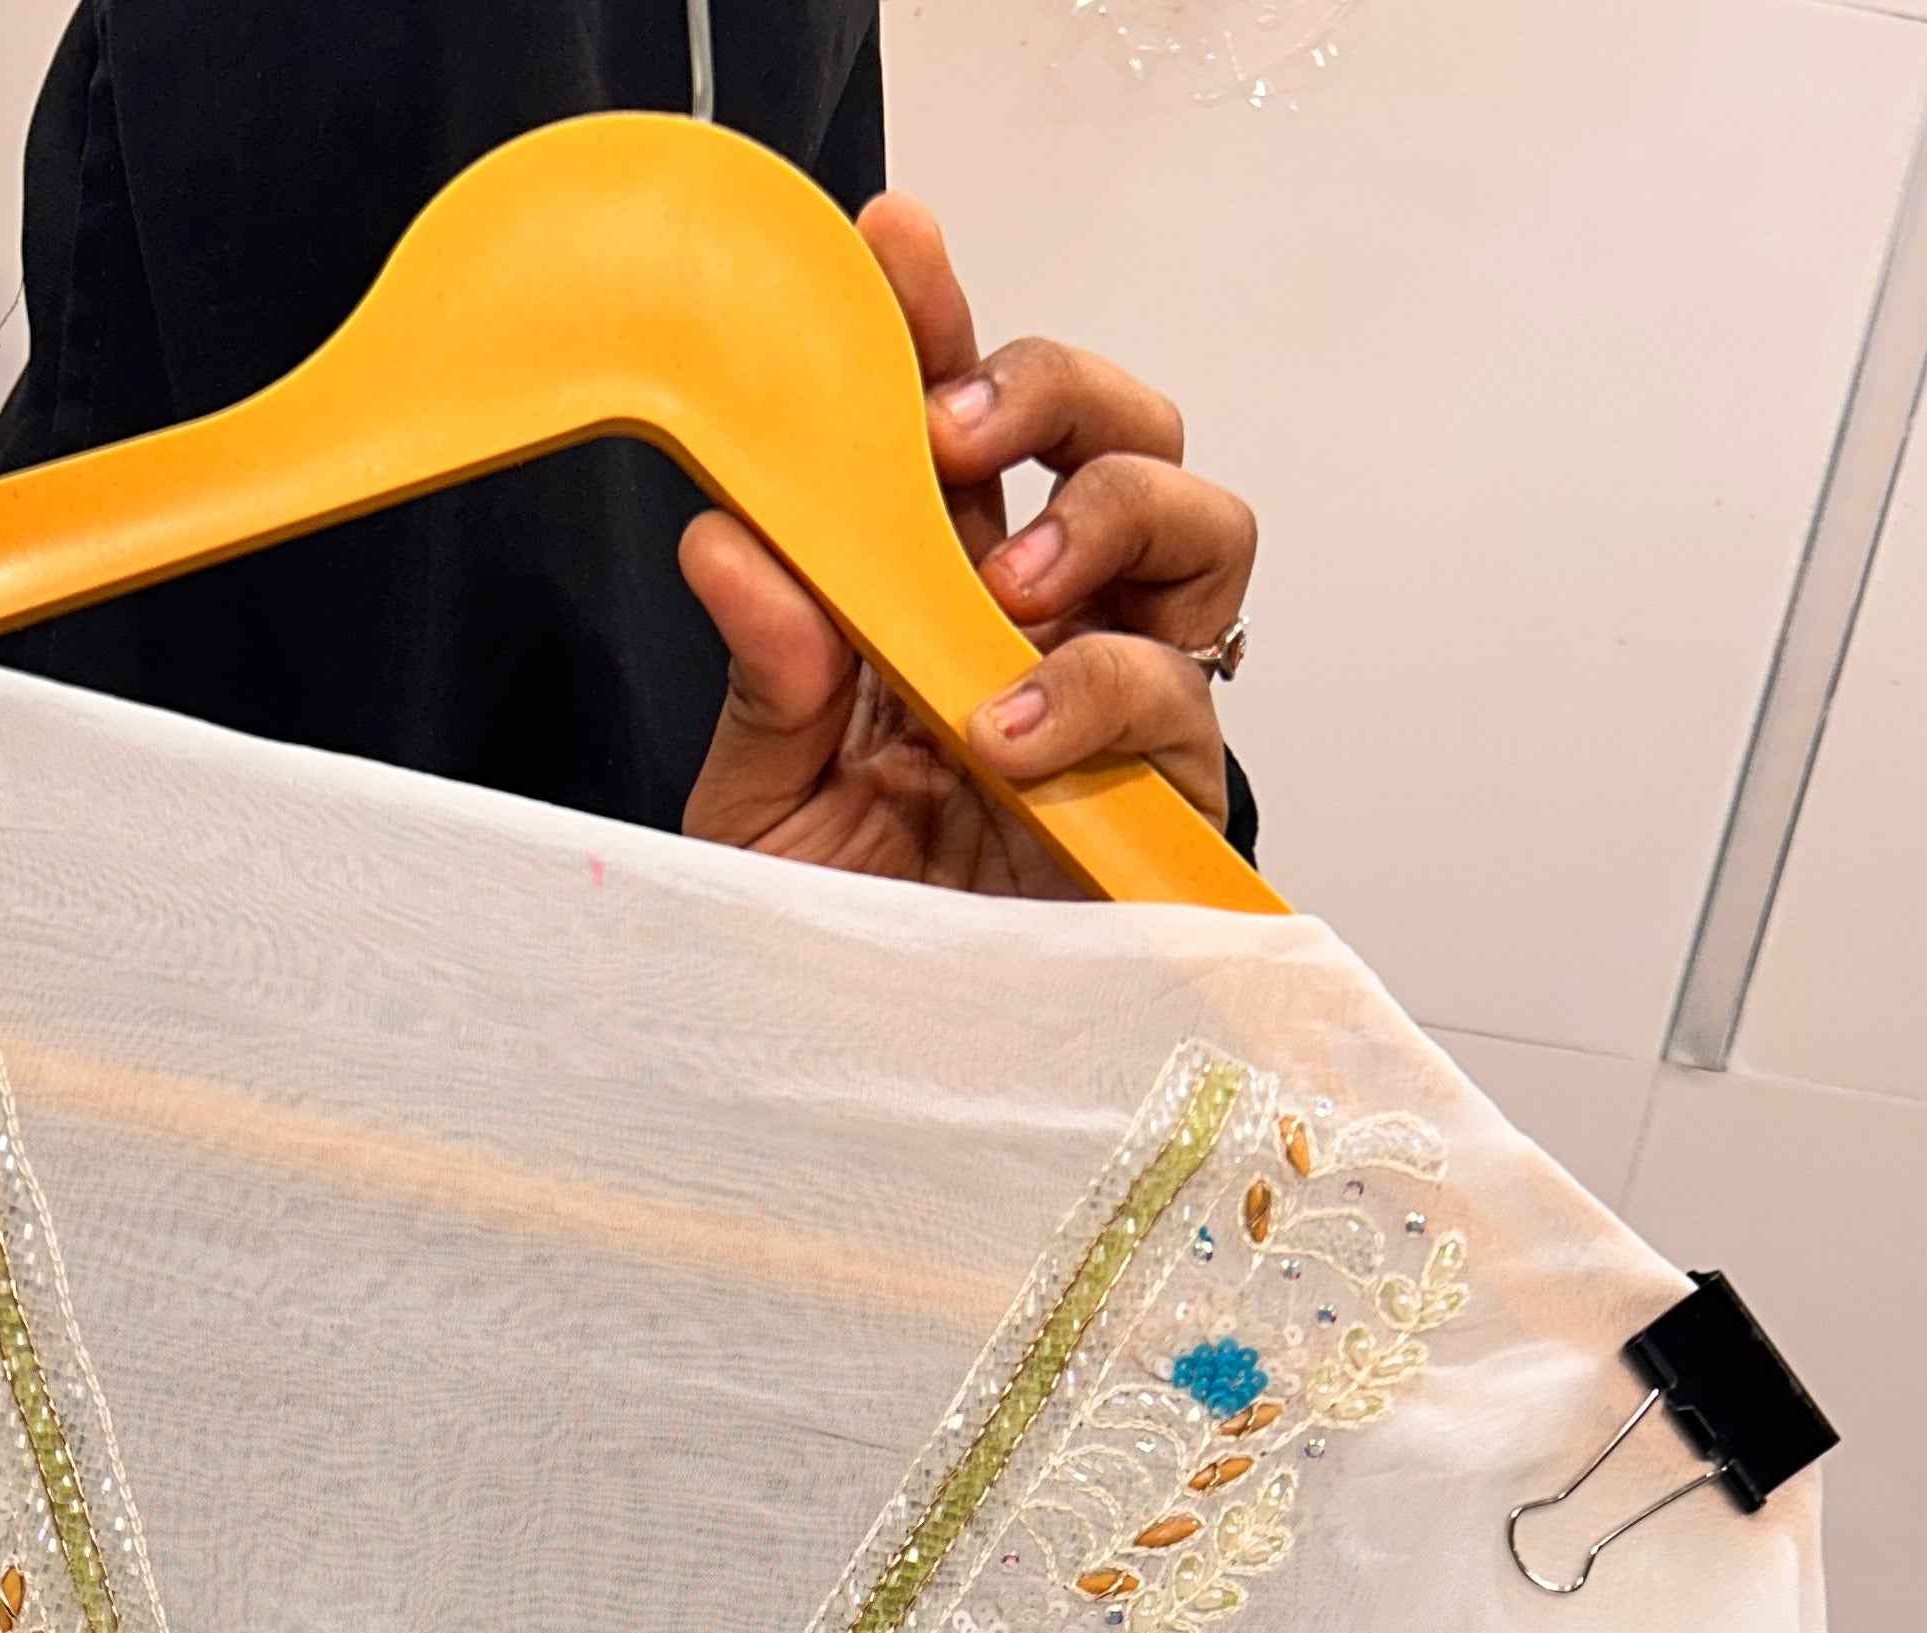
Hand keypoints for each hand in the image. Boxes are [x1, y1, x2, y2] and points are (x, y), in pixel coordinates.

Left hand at [678, 194, 1256, 896]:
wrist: (901, 1089)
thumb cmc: (845, 944)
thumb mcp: (760, 814)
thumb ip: (761, 681)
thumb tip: (725, 537)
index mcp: (943, 599)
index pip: (967, 428)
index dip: (945, 326)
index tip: (895, 249)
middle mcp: (1050, 631)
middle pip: (1124, 432)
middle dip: (1059, 390)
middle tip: (959, 432)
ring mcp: (1125, 707)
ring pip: (1201, 531)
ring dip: (1113, 515)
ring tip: (1012, 587)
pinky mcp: (1168, 799)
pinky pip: (1182, 697)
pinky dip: (1099, 689)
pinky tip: (1009, 730)